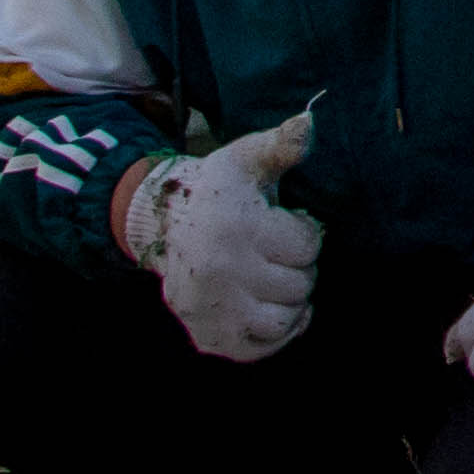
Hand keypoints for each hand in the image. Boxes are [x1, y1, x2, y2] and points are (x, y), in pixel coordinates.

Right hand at [122, 110, 321, 362]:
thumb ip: (281, 144)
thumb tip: (308, 122)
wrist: (166, 225)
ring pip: (283, 320)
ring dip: (292, 303)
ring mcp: (210, 307)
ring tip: (277, 281)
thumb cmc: (220, 190)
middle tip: (278, 253)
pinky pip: (258, 350)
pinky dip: (275, 336)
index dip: (304, 234)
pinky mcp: (206, 335)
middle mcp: (219, 270)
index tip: (284, 225)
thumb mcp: (246, 158)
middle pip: (299, 284)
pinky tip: (274, 310)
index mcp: (236, 226)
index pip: (308, 245)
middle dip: (299, 268)